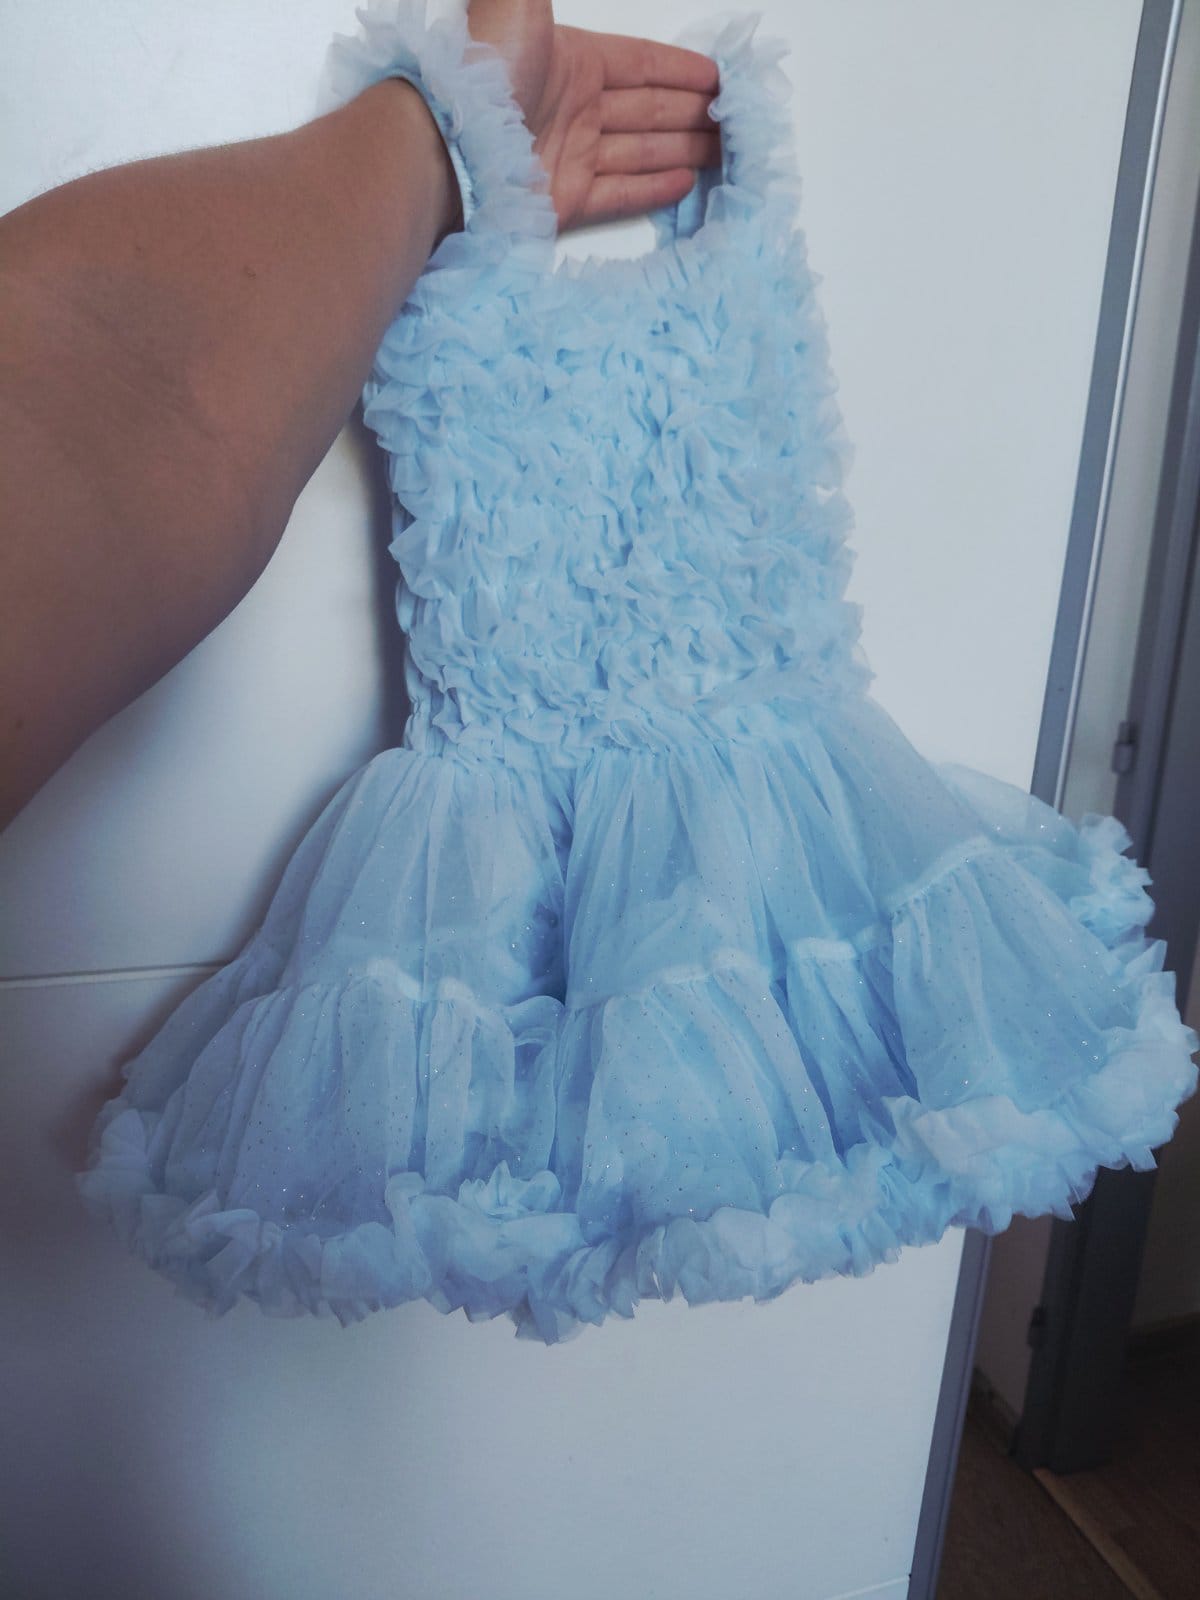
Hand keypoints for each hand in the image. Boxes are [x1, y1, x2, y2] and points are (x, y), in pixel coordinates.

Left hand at [465, 0, 721, 230]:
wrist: (449, 142)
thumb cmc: (488, 67)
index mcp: (570, 60)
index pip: (639, 63)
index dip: (680, 69)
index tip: (718, 78)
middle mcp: (573, 107)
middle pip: (647, 109)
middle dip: (691, 112)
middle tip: (733, 121)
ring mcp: (569, 155)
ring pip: (640, 151)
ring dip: (682, 148)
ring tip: (722, 153)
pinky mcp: (565, 201)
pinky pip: (618, 193)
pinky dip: (654, 189)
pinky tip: (686, 182)